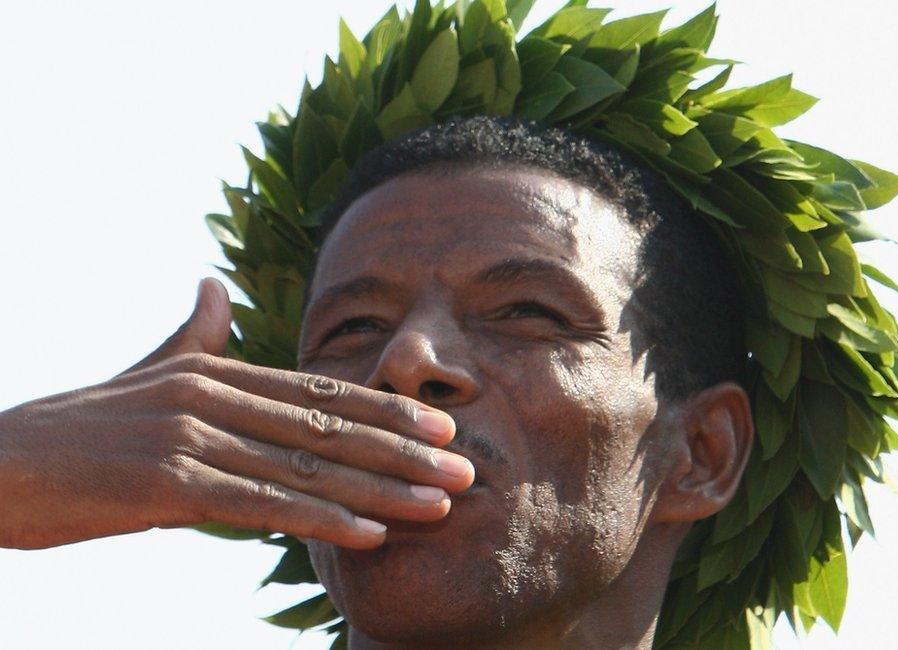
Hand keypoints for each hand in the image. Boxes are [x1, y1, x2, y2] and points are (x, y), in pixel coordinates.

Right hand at [0, 279, 472, 549]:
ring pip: (306, 468)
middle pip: (329, 428)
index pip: (320, 392)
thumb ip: (193, 336)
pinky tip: (370, 535)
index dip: (386, 409)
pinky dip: (320, 520)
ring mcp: (192, 439)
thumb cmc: (77, 427)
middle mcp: (213, 397)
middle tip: (467, 467)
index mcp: (217, 373)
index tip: (441, 424)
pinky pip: (260, 506)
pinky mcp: (167, 486)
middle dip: (405, 450)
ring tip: (440, 504)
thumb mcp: (146, 373)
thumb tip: (215, 285)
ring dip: (382, 489)